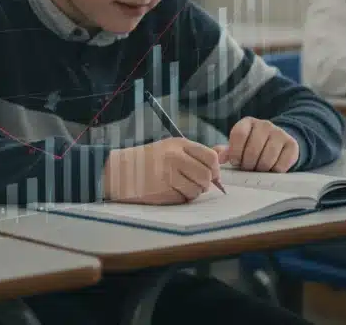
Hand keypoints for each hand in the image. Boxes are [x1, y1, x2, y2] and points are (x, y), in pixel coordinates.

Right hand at [102, 138, 221, 204]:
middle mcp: (174, 157)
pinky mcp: (162, 191)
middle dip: (204, 184)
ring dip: (191, 193)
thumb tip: (225, 153)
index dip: (215, 169)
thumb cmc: (150, 160)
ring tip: (178, 186)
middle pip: (206, 176)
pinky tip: (168, 191)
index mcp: (179, 144)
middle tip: (192, 183)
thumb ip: (197, 152)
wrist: (120, 170)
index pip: (211, 157)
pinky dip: (180, 198)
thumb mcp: (172, 148)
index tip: (211, 175)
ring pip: (196, 190)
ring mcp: (168, 174)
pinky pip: (183, 199)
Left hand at [214, 117, 299, 171]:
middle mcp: (264, 125)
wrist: (277, 144)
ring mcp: (279, 133)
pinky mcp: (292, 145)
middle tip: (248, 168)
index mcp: (247, 123)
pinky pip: (281, 164)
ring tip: (259, 168)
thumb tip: (217, 158)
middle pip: (253, 150)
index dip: (236, 153)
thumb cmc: (252, 147)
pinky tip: (271, 168)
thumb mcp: (237, 146)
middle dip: (248, 164)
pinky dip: (274, 171)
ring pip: (267, 159)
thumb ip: (225, 152)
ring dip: (261, 169)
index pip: (239, 135)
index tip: (236, 162)